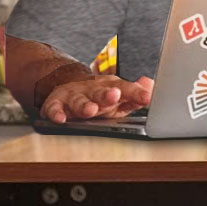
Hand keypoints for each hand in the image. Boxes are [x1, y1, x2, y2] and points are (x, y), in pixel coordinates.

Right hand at [39, 74, 153, 123]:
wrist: (69, 86)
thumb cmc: (100, 96)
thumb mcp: (120, 95)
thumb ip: (136, 94)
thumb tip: (152, 86)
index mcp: (111, 87)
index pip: (126, 89)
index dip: (137, 93)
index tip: (147, 98)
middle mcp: (93, 89)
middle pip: (101, 91)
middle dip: (107, 94)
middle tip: (115, 96)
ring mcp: (74, 95)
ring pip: (79, 100)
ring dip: (84, 105)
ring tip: (90, 110)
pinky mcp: (56, 103)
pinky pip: (54, 108)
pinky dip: (56, 113)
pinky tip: (61, 119)